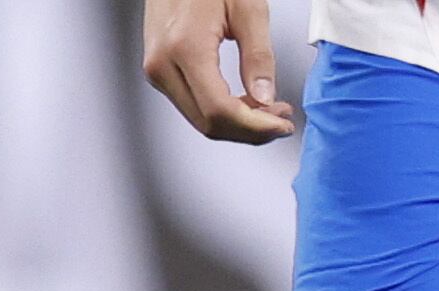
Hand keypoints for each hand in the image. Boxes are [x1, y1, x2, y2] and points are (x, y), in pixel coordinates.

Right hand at [142, 0, 296, 143]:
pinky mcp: (159, 70)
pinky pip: (193, 105)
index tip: (281, 125)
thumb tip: (265, 97)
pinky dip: (222, 112)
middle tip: (280, 120)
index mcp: (184, 47)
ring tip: (268, 111)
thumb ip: (258, 55)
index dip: (255, 127)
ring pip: (200, 119)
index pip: (220, 110)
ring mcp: (156, 69)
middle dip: (249, 130)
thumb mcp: (247, 7)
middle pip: (209, 123)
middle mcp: (163, 64)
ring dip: (237, 124)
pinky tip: (245, 103)